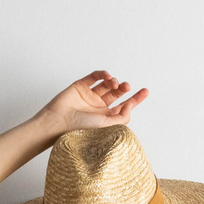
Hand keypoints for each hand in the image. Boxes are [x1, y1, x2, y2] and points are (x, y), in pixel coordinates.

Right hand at [34, 70, 148, 132]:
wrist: (58, 122)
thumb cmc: (80, 129)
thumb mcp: (107, 126)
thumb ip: (122, 117)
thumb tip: (131, 105)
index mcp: (105, 118)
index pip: (124, 107)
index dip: (135, 99)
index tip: (145, 90)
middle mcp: (98, 107)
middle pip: (117, 94)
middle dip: (125, 88)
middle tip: (127, 87)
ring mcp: (89, 96)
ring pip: (106, 84)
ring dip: (114, 81)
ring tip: (115, 84)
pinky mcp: (80, 86)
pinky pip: (94, 77)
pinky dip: (102, 74)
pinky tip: (107, 76)